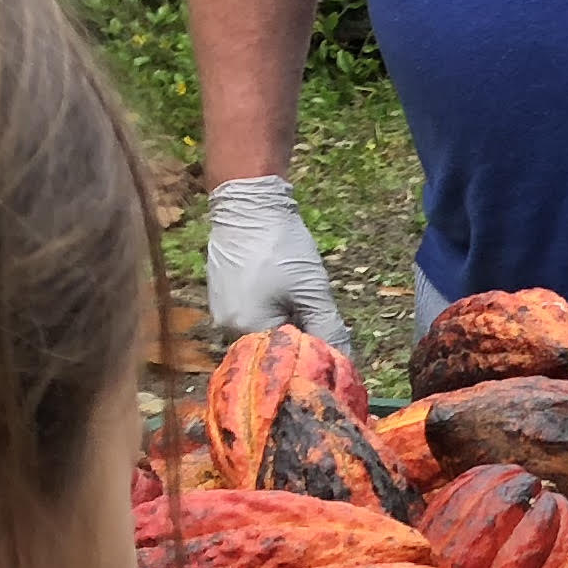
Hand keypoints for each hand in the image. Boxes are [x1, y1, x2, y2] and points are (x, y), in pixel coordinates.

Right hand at [204, 174, 346, 346]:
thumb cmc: (281, 246)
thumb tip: (346, 364)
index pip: (289, 359)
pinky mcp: (222, 296)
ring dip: (290, 321)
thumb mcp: (313, 291)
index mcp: (246, 330)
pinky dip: (275, 308)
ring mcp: (221, 312)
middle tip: (319, 312)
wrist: (248, 203)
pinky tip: (285, 289)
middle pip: (276, 347)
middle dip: (303, 336)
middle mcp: (227, 328)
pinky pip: (254, 314)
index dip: (316, 354)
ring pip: (267, 330)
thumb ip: (329, 330)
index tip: (335, 342)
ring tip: (301, 295)